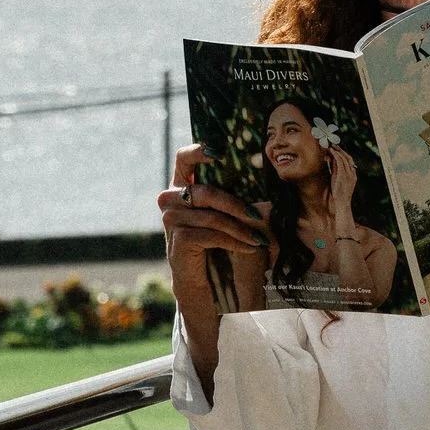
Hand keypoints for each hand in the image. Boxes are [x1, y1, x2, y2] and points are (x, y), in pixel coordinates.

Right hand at [159, 144, 266, 289]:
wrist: (198, 278)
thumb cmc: (212, 240)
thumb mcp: (217, 212)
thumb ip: (225, 193)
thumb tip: (259, 179)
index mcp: (180, 185)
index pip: (183, 158)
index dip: (199, 151)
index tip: (220, 153)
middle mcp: (170, 199)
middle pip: (207, 192)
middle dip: (237, 205)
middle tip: (259, 216)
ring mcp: (171, 219)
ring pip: (213, 217)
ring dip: (241, 229)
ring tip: (260, 238)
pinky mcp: (178, 238)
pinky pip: (213, 236)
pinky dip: (235, 242)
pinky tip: (250, 248)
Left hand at [325, 145, 357, 214]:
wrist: (341, 204)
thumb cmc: (338, 194)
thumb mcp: (338, 181)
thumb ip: (336, 171)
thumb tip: (330, 161)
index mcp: (353, 175)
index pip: (349, 161)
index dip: (342, 154)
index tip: (335, 149)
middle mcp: (352, 173)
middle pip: (347, 157)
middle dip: (340, 150)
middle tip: (332, 145)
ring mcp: (349, 173)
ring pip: (344, 158)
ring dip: (337, 151)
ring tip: (330, 146)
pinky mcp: (343, 175)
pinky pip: (340, 161)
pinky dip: (336, 155)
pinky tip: (331, 151)